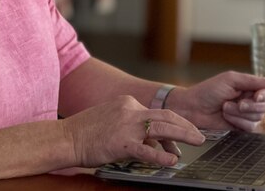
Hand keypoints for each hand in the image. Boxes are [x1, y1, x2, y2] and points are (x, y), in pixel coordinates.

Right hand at [61, 95, 205, 167]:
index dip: (175, 125)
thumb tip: (157, 143)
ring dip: (182, 134)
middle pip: (166, 115)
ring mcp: (126, 125)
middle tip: (199, 135)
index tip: (184, 135)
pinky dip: (161, 154)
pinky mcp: (121, 142)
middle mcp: (130, 109)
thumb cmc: (87, 134)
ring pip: (161, 128)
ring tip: (197, 142)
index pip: (158, 113)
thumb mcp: (114, 123)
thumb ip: (136, 130)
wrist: (65, 138)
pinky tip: (171, 160)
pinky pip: (146, 149)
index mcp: (127, 103)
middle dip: (186, 125)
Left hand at [166, 71, 264, 130]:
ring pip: (259, 117)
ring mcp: (247, 114)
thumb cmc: (208, 91)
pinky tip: (226, 117)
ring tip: (225, 107)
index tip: (256, 96)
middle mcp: (251, 99)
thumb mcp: (231, 80)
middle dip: (252, 106)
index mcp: (250, 86)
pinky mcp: (241, 126)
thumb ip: (254, 81)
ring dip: (240, 113)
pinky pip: (251, 127)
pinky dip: (238, 122)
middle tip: (237, 103)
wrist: (192, 108)